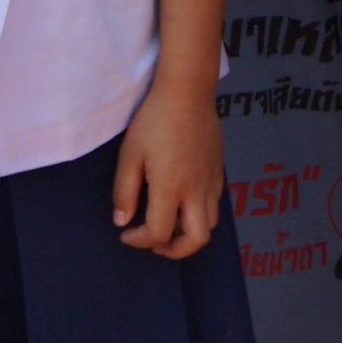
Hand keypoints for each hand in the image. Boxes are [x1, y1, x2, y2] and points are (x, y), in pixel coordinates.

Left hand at [109, 82, 224, 258]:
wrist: (188, 92)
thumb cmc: (154, 120)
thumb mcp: (130, 154)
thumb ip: (124, 191)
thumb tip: (122, 221)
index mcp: (170, 188)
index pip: (158, 233)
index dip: (139, 241)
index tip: (126, 233)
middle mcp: (195, 191)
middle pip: (196, 240)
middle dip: (174, 250)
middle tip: (155, 243)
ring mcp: (211, 182)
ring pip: (210, 225)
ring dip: (188, 233)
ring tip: (168, 224)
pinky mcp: (219, 171)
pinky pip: (214, 205)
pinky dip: (198, 213)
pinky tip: (182, 199)